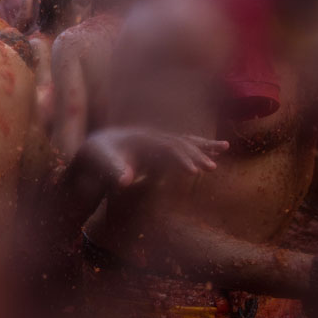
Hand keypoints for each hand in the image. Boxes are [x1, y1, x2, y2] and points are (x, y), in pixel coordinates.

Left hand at [80, 128, 227, 189]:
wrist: (92, 149)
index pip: (166, 147)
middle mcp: (150, 136)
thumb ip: (112, 170)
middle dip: (196, 154)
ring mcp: (155, 141)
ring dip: (203, 146)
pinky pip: (180, 148)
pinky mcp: (156, 149)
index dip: (180, 159)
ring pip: (183, 141)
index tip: (193, 172)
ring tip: (225, 147)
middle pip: (178, 143)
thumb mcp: (99, 162)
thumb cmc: (94, 156)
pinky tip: (209, 153)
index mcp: (140, 138)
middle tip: (212, 168)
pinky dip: (195, 149)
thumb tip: (126, 181)